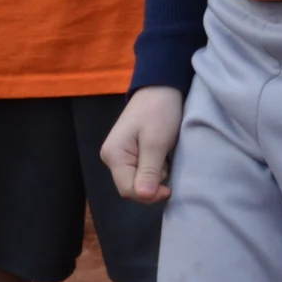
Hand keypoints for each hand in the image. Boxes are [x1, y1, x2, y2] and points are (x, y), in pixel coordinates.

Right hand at [100, 87, 183, 204]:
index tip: (169, 189)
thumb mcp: (156, 142)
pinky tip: (164, 155)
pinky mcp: (131, 150)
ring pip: (139, 179)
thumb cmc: (159, 110)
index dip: (149, 195)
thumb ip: (149, 170)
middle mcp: (112, 158)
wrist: (162, 85)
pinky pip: (143, 169)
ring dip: (156, 174)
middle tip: (168, 165)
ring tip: (167, 156)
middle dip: (153, 183)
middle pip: (132, 186)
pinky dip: (156, 166)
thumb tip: (144, 196)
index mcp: (113, 156)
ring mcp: (121, 154)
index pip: (128, 190)